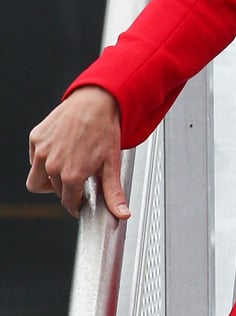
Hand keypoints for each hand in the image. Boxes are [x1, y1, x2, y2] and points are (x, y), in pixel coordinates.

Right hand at [27, 86, 128, 220]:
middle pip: (55, 192)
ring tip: (66, 169)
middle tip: (79, 178)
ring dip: (49, 180)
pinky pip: (34, 159)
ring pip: (37, 180)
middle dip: (66, 189)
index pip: (68, 202)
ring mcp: (41, 151)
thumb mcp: (112, 164)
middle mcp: (53, 165)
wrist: (96, 100)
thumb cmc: (105, 129)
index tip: (81, 200)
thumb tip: (122, 214)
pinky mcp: (36, 138)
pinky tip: (60, 151)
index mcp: (72, 175)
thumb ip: (113, 193)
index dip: (77, 203)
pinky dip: (43, 159)